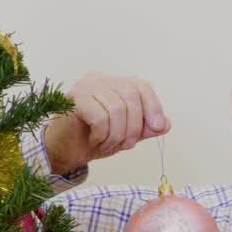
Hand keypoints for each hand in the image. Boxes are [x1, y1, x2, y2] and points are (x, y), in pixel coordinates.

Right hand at [43, 73, 169, 173]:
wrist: (65, 151)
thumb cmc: (94, 139)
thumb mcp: (127, 134)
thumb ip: (146, 128)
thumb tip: (166, 124)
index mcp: (114, 84)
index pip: (141, 86)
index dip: (153, 106)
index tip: (158, 127)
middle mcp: (100, 80)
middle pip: (131, 97)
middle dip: (134, 127)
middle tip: (127, 145)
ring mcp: (86, 87)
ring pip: (117, 109)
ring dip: (117, 135)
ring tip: (108, 145)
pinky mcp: (74, 99)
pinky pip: (100, 117)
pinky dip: (102, 135)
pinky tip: (95, 140)